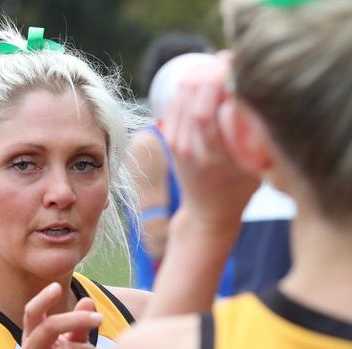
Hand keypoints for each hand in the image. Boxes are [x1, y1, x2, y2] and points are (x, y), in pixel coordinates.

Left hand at [163, 51, 258, 233]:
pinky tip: (208, 81)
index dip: (216, 79)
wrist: (208, 212)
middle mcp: (187, 147)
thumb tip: (253, 91)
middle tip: (231, 60)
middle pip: (190, 94)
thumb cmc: (240, 189)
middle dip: (210, 69)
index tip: (236, 63)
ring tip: (222, 68)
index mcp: (211, 156)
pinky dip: (190, 84)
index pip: (204, 110)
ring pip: (180, 93)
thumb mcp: (257, 164)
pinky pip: (176, 100)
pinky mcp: (168, 136)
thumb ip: (254, 133)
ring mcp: (175, 141)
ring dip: (200, 73)